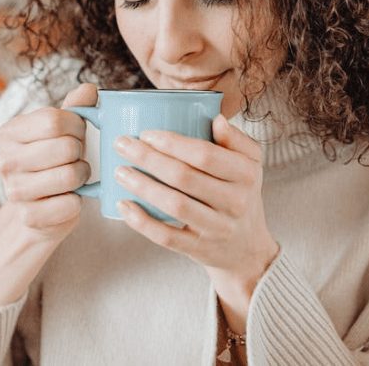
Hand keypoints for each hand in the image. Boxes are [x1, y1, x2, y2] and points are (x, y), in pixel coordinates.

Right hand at [0, 83, 96, 243]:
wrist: (39, 207)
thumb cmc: (53, 161)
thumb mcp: (61, 130)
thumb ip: (75, 107)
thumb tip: (89, 89)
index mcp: (10, 132)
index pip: (54, 120)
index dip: (76, 126)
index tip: (77, 133)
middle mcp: (5, 160)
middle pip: (65, 147)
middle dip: (80, 152)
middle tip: (76, 157)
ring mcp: (14, 191)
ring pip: (69, 176)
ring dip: (81, 176)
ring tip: (75, 176)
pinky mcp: (28, 217)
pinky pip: (70, 204)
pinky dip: (77, 202)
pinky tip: (68, 198)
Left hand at [113, 114, 279, 291]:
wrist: (247, 247)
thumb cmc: (240, 194)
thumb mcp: (249, 163)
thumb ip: (234, 139)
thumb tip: (216, 118)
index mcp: (246, 174)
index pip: (205, 155)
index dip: (172, 143)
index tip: (146, 133)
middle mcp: (235, 202)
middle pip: (184, 177)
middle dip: (148, 159)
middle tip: (122, 145)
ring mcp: (217, 228)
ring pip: (174, 206)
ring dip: (142, 186)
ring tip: (119, 171)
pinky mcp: (199, 249)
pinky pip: (167, 237)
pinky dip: (142, 222)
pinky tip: (123, 205)